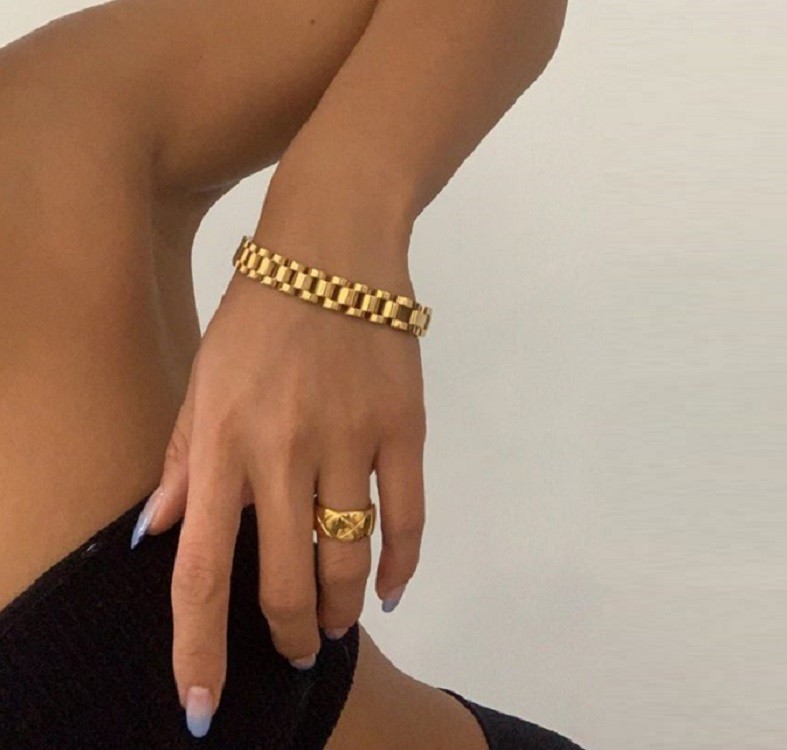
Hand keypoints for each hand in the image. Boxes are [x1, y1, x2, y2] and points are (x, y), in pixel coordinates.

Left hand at [132, 253, 425, 734]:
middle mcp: (284, 450)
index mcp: (222, 441)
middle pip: (284, 580)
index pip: (203, 568)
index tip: (205, 702)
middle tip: (294, 648)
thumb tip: (157, 537)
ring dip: (341, 609)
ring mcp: (351, 440)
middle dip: (288, 634)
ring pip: (349, 558)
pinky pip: (410, 517)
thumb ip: (182, 463)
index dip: (199, 646)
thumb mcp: (202, 380)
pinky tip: (390, 588)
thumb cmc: (256, 314)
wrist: (333, 249)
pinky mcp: (404, 427)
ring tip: (336, 626)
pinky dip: (402, 564)